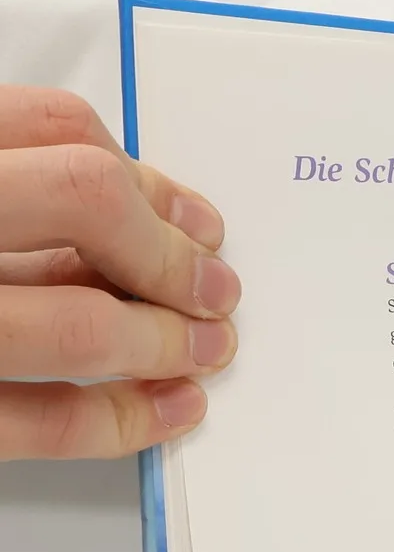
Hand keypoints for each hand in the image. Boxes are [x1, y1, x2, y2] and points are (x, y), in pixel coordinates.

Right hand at [0, 88, 239, 459]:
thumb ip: (11, 176)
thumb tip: (143, 209)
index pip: (56, 129)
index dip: (147, 178)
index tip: (193, 221)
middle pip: (84, 202)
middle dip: (169, 255)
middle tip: (216, 293)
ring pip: (73, 323)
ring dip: (162, 340)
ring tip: (205, 350)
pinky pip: (34, 422)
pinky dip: (118, 420)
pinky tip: (169, 409)